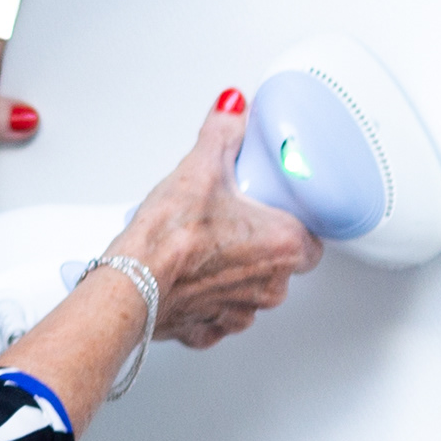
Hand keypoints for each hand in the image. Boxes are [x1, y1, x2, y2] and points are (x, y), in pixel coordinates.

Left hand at [0, 17, 35, 180]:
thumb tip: (26, 118)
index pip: (9, 53)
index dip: (30, 78)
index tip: (47, 103)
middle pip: (16, 72)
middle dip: (26, 98)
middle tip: (41, 124)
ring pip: (12, 94)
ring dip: (17, 115)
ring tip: (27, 134)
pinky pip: (2, 112)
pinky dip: (8, 127)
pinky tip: (15, 140)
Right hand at [111, 92, 323, 347]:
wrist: (129, 283)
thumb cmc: (167, 238)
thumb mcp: (200, 168)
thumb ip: (223, 132)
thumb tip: (233, 108)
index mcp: (283, 245)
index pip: (312, 240)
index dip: (293, 224)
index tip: (275, 211)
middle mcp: (269, 286)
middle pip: (281, 265)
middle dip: (260, 246)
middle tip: (234, 223)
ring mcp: (239, 313)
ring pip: (250, 292)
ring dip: (233, 273)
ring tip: (206, 248)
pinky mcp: (208, 332)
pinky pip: (218, 315)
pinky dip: (206, 299)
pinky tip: (189, 278)